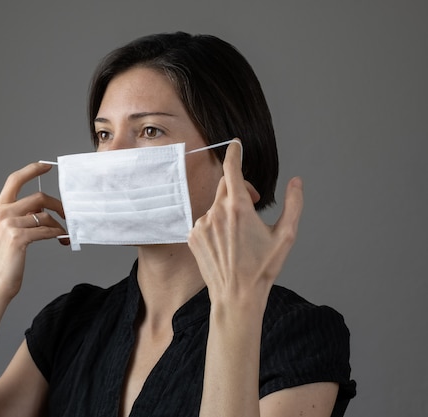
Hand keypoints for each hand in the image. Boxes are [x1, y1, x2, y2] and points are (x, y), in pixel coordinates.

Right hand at [0, 162, 67, 300]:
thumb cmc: (5, 260)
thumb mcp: (9, 232)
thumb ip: (21, 216)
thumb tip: (44, 209)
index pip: (15, 180)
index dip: (32, 170)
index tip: (47, 166)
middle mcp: (1, 213)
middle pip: (38, 197)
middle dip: (57, 205)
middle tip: (67, 214)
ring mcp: (9, 225)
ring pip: (45, 216)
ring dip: (59, 225)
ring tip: (64, 234)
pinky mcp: (18, 237)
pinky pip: (46, 230)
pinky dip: (58, 234)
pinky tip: (61, 239)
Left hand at [188, 139, 303, 309]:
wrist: (236, 295)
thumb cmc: (262, 268)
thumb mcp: (286, 235)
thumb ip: (293, 204)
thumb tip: (296, 181)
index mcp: (238, 207)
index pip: (232, 169)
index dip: (234, 153)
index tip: (235, 144)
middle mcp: (216, 212)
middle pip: (225, 185)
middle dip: (239, 188)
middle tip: (252, 205)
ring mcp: (201, 224)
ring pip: (215, 204)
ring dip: (226, 210)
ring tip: (239, 235)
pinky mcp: (192, 235)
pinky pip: (204, 220)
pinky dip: (214, 224)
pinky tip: (225, 244)